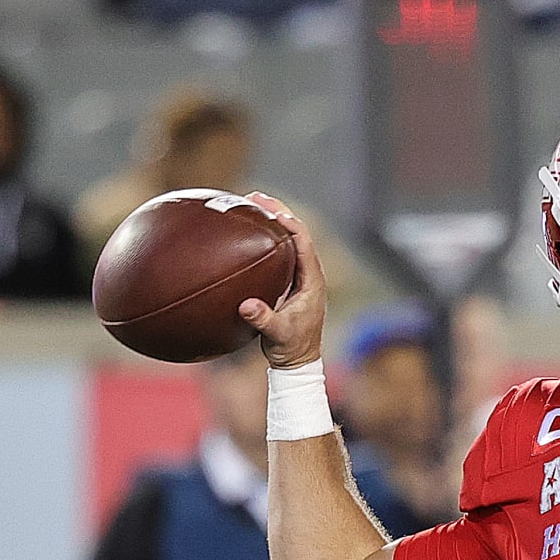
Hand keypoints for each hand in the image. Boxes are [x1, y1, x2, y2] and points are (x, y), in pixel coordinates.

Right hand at [238, 194, 325, 368]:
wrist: (297, 362)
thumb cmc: (290, 348)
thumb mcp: (277, 335)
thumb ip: (264, 319)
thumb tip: (247, 306)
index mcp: (312, 282)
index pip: (304, 242)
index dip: (288, 223)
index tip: (270, 210)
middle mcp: (309, 275)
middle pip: (297, 233)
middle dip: (278, 212)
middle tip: (255, 196)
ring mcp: (300, 277)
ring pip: (289, 240)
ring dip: (272, 220)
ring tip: (251, 204)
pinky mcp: (290, 281)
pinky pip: (280, 251)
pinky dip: (267, 237)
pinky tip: (249, 230)